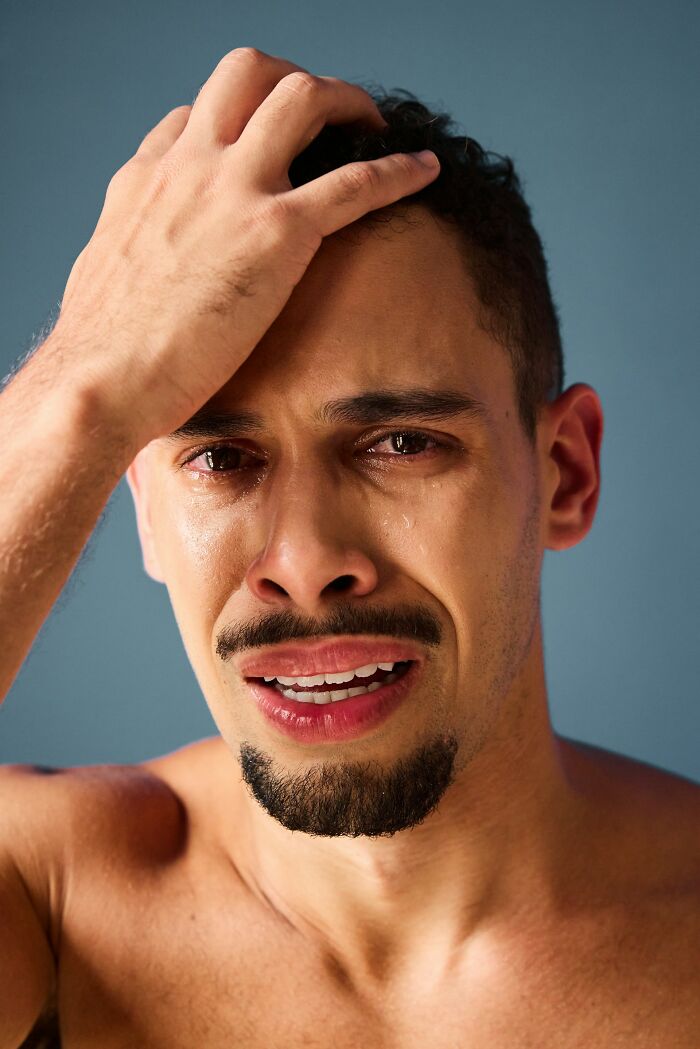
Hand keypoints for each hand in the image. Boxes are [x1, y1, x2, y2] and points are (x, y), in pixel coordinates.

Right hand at [52, 47, 439, 451]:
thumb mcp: (102, 277)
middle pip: (247, 74)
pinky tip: (426, 170)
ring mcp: (235, 191)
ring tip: (377, 125)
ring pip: (302, 99)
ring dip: (348, 103)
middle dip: (294, 80)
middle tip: (326, 115)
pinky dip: (398, 169)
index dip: (235, 121)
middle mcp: (190, 166)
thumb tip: (144, 265)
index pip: (195, 116)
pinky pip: (354, 182)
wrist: (103, 379)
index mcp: (147, 179)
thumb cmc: (100, 350)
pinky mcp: (276, 233)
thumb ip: (133, 251)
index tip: (259, 146)